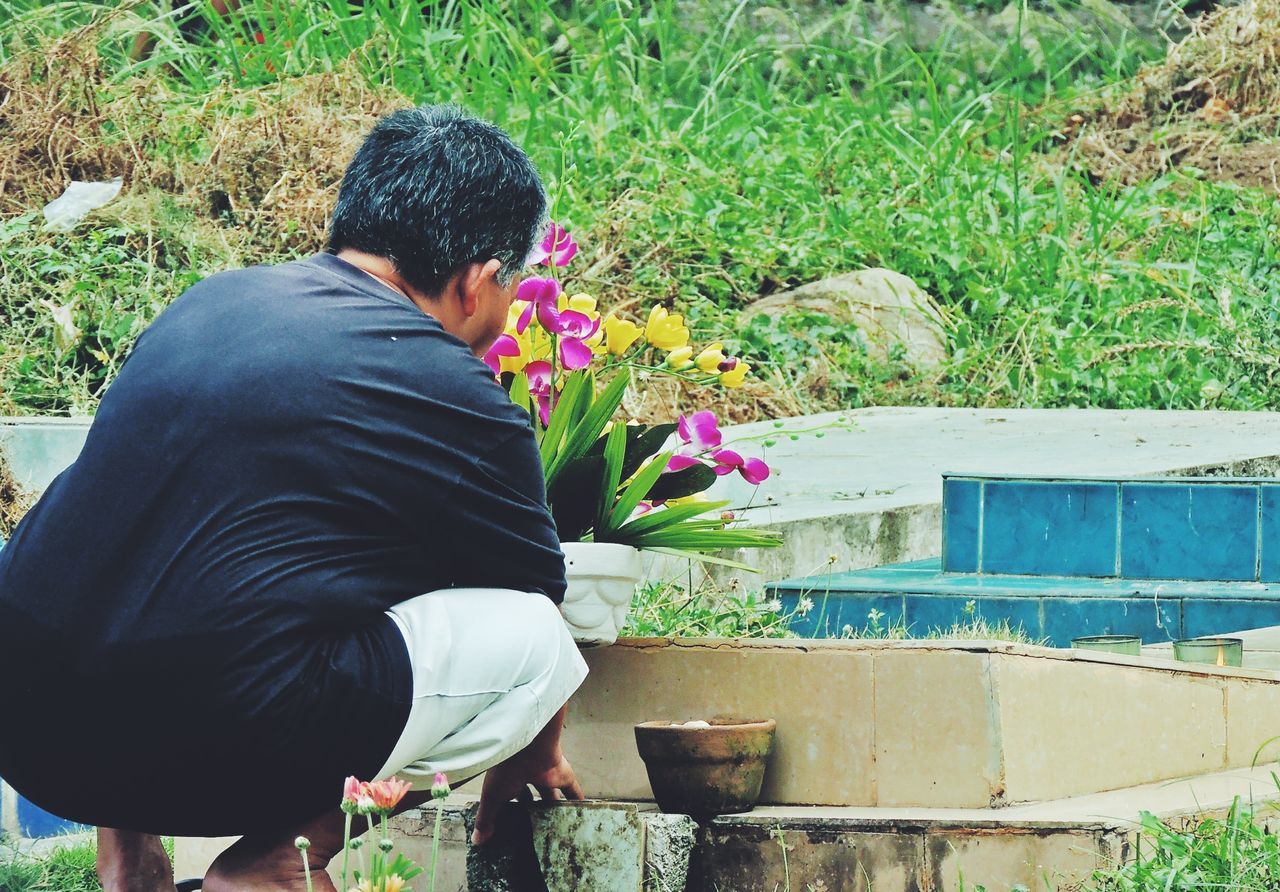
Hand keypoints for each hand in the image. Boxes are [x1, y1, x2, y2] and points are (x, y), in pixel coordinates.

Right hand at [472, 714, 582, 845]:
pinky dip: (577, 800)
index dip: (509, 810)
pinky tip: (579, 812)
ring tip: (555, 826)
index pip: (508, 797)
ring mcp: (546, 774)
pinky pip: (573, 789)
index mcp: (508, 779)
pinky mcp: (563, 773)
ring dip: (553, 807)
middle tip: (534, 829)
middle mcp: (527, 775)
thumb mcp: (491, 795)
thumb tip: (477, 841)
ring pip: (551, 794)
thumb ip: (486, 818)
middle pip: (531, 796)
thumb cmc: (505, 766)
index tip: (510, 826)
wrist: (526, 743)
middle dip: (532, 810)